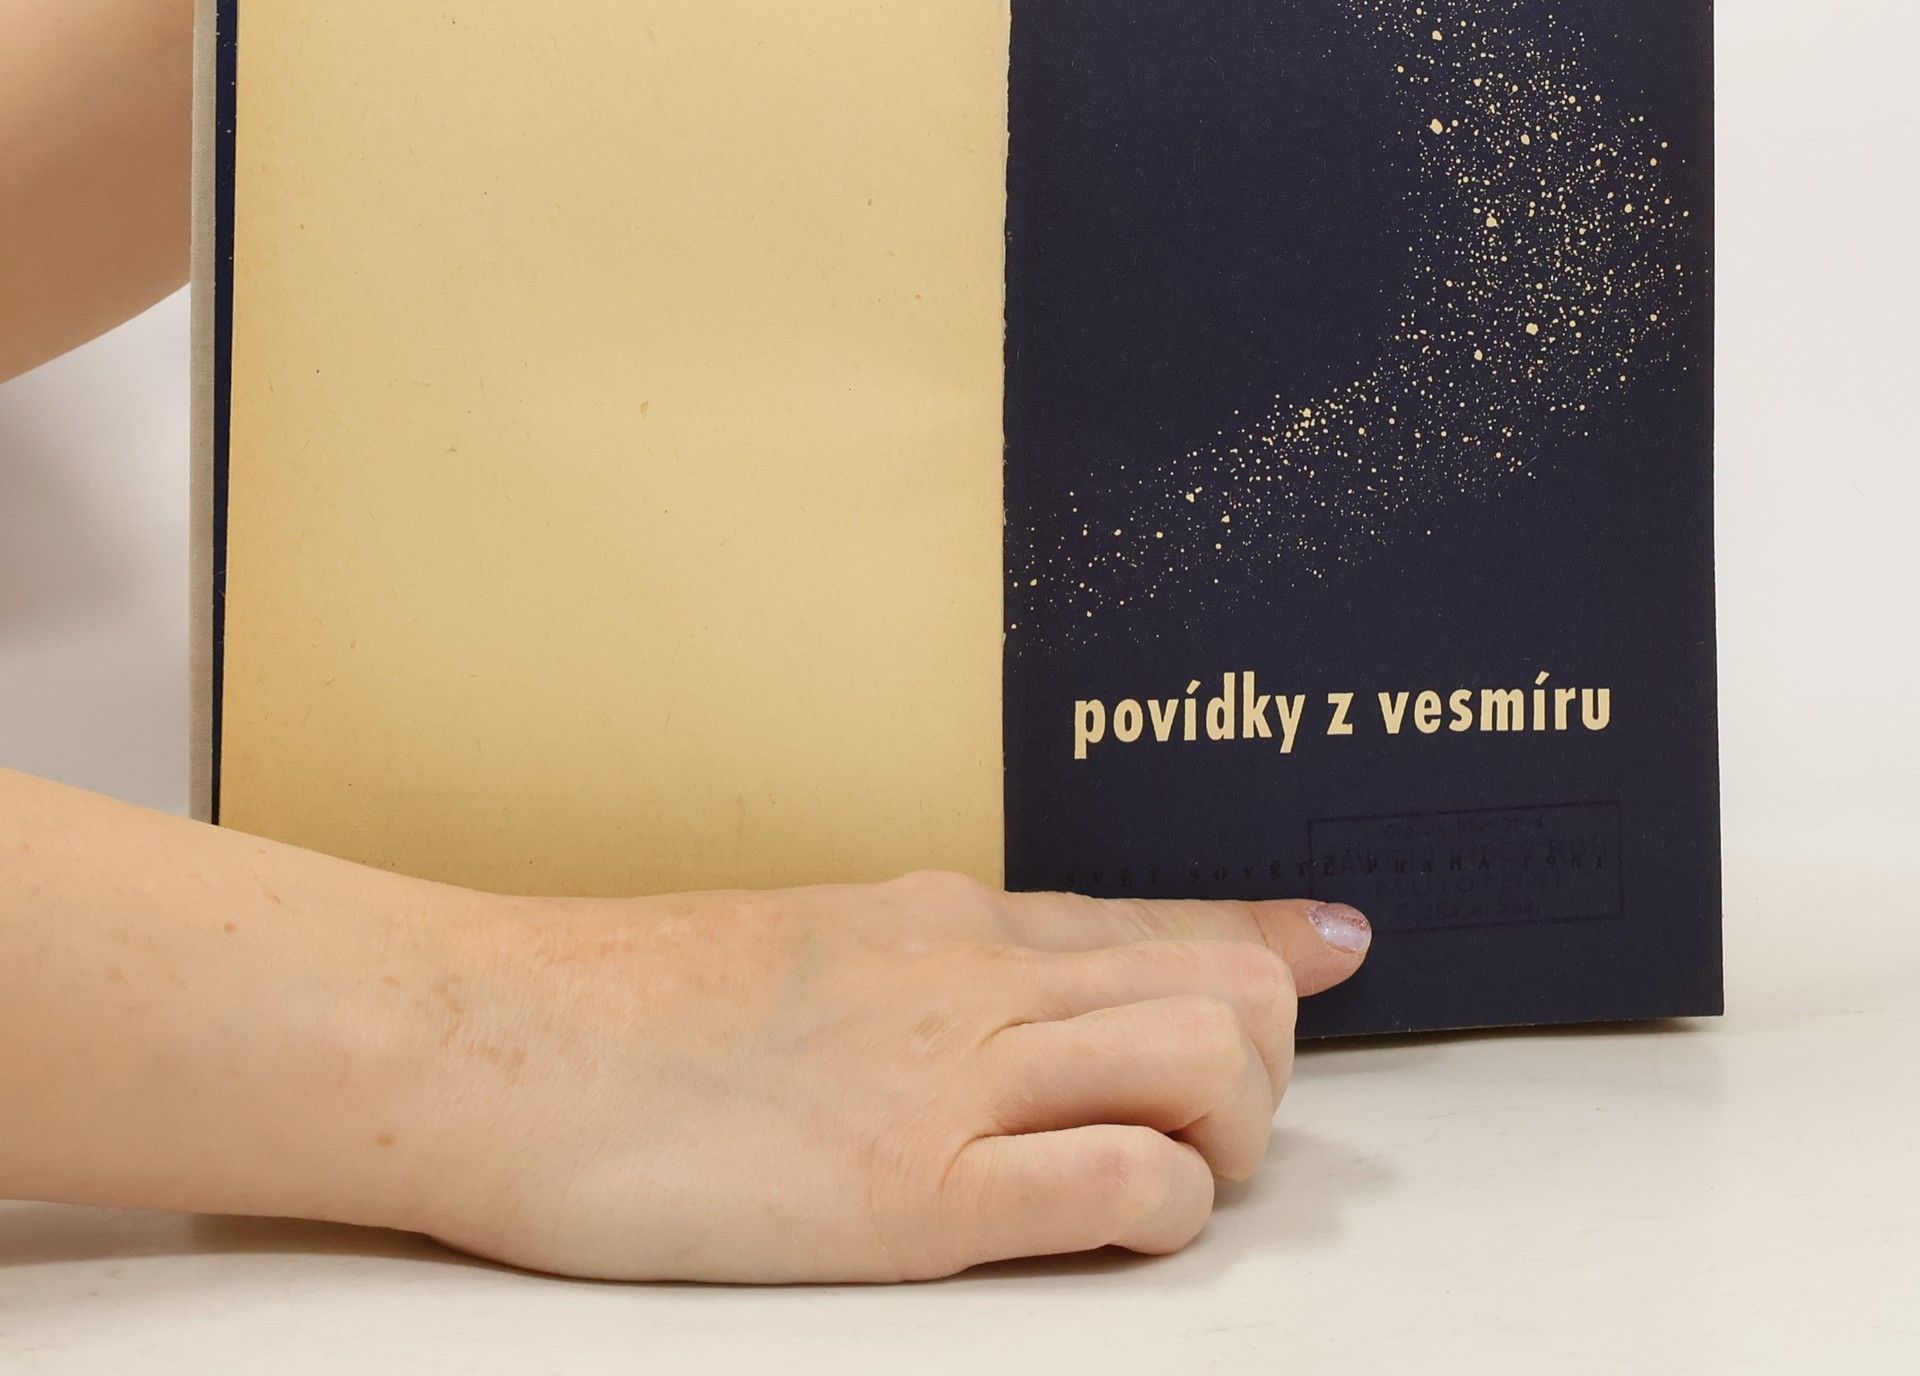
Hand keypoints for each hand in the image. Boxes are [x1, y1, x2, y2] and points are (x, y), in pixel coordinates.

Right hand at [405, 869, 1371, 1281]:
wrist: (503, 1034)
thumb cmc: (625, 1004)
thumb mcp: (801, 950)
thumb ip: (909, 967)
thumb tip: (981, 987)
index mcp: (946, 919)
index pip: (1148, 916)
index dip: (1261, 936)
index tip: (1333, 943)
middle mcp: (978, 977)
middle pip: (1216, 988)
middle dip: (1259, 1059)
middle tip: (1214, 1121)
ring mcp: (954, 1077)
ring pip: (1203, 1063)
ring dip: (1227, 1131)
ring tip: (1167, 1175)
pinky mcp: (917, 1193)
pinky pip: (1118, 1188)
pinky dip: (1163, 1209)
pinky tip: (1119, 1222)